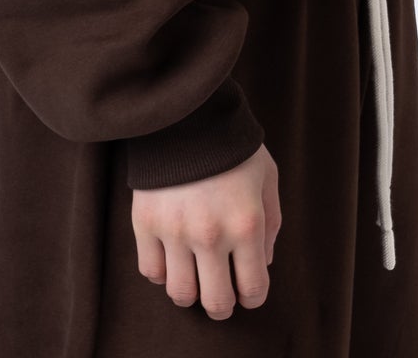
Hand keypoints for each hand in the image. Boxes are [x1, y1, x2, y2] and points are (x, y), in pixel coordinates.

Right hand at [131, 141, 279, 318]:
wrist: (187, 112)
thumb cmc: (233, 145)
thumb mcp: (268, 177)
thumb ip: (271, 223)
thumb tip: (262, 263)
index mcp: (246, 224)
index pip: (253, 290)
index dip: (253, 298)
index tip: (248, 292)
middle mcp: (210, 234)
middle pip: (216, 302)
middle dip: (222, 305)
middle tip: (222, 295)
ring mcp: (175, 230)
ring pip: (180, 294)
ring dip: (191, 292)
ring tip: (195, 276)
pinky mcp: (145, 222)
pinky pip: (151, 271)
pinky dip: (163, 272)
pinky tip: (172, 257)